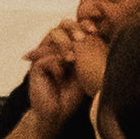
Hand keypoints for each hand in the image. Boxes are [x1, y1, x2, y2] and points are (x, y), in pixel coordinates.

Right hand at [6, 17, 89, 138]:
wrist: (57, 114)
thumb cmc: (73, 95)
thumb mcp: (85, 72)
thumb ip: (90, 54)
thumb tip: (104, 35)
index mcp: (67, 47)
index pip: (74, 25)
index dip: (84, 24)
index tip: (95, 30)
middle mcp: (54, 48)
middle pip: (61, 26)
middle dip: (72, 29)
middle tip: (82, 37)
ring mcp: (44, 56)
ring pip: (51, 36)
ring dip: (64, 44)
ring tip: (72, 58)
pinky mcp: (35, 68)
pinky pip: (46, 57)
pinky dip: (56, 63)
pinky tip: (62, 73)